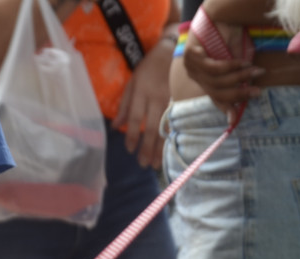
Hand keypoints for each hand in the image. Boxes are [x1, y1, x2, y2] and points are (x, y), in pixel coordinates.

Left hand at [114, 37, 176, 169]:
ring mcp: (173, 102)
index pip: (135, 118)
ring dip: (161, 148)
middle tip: (143, 164)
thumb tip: (116, 126)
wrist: (173, 53)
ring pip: (167, 129)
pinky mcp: (184, 103)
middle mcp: (157, 98)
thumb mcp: (133, 82)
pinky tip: (173, 150)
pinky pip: (178, 125)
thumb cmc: (150, 68)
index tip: (130, 150)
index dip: (132, 135)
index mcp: (142, 92)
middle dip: (147, 148)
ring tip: (156, 164)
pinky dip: (175, 139)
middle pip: (152, 128)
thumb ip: (125, 105)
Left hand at [181, 24, 263, 118]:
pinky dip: (232, 67)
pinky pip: (215, 68)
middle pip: (216, 92)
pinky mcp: (192, 55)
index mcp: (201, 77)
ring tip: (256, 72)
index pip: (213, 97)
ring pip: (217, 81)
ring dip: (240, 78)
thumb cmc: (229, 37)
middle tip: (258, 92)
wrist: (221, 14)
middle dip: (239, 93)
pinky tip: (244, 63)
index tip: (233, 120)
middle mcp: (193, 72)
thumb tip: (244, 102)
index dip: (225, 107)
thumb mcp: (236, 64)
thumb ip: (238, 81)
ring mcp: (190, 64)